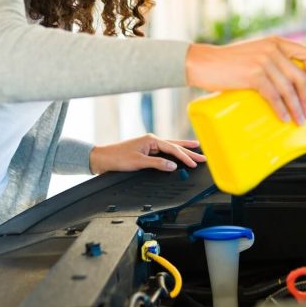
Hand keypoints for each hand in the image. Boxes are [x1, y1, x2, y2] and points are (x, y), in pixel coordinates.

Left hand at [88, 134, 204, 174]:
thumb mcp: (138, 162)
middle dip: (189, 151)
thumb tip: (173, 166)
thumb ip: (157, 164)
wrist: (102, 158)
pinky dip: (173, 153)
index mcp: (151, 140)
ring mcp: (149, 144)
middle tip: (204, 156)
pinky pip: (164, 151)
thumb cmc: (117, 158)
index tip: (195, 163)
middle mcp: (151, 140)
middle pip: (175, 145)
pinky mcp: (146, 150)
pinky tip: (178, 153)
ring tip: (197, 148)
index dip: (185, 156)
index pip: (173, 149)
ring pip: (171, 147)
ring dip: (183, 149)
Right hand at [185, 36, 305, 123]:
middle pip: (301, 76)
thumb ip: (273, 57)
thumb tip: (291, 79)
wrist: (204, 62)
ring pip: (288, 89)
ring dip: (296, 108)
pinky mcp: (253, 75)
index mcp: (276, 42)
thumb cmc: (228, 61)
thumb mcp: (256, 51)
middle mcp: (272, 49)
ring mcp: (263, 61)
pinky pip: (274, 96)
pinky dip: (281, 109)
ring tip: (299, 120)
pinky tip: (283, 118)